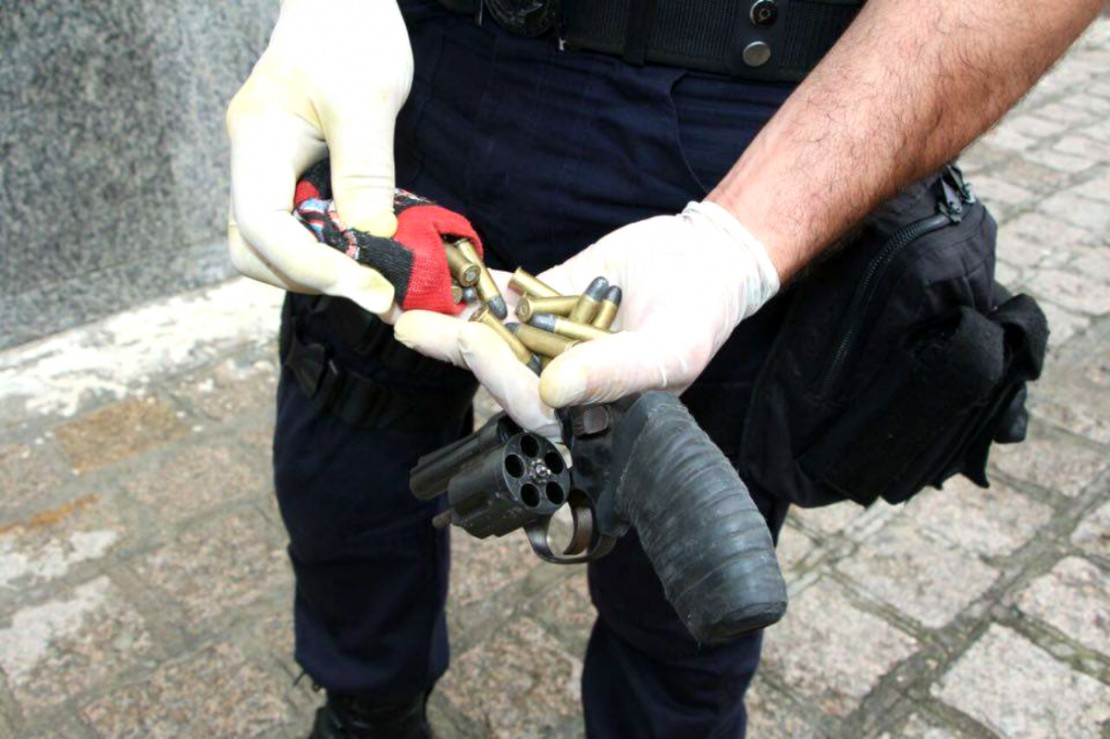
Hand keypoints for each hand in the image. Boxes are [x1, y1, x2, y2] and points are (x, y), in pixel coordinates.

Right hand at [225, 0, 411, 316]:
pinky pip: (296, 227)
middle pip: (253, 250)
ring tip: (374, 274)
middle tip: (373, 288)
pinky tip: (368, 248)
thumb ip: (365, 174)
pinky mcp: (290, 174)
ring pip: (270, 246)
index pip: (262, 228)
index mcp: (257, 139)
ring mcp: (267, 169)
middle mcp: (251, 161)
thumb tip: (371, 240)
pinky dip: (328, 249)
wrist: (342, 1)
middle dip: (308, 278)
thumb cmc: (351, 33)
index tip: (369, 287)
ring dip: (318, 270)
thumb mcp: (367, 101)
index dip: (312, 269)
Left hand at [394, 201, 779, 432]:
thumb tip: (552, 390)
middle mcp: (565, 382)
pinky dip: (475, 291)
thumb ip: (615, 373)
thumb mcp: (668, 350)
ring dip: (450, 324)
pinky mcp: (546, 304)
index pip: (533, 407)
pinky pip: (505, 302)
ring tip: (405, 306)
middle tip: (412, 324)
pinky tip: (441, 278)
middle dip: (456, 351)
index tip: (472, 342)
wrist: (706, 256)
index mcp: (592, 410)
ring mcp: (551, 341)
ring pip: (495, 338)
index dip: (498, 379)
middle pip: (501, 375)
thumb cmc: (700, 316)